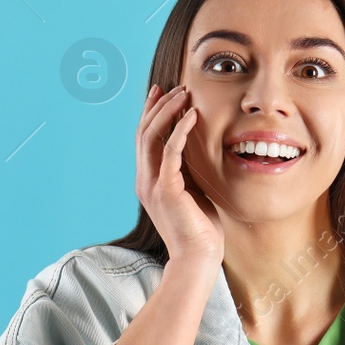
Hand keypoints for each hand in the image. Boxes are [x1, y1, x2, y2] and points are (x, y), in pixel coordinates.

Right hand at [135, 83, 222, 263]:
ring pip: (151, 136)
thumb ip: (189, 170)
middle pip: (143, 132)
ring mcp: (152, 185)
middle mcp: (144, 180)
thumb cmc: (201, 228)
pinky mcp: (166, 190)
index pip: (144, 138)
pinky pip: (170, 151)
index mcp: (148, 181)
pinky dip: (180, 130)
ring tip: (184, 94)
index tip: (162, 91)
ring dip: (168, 111)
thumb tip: (198, 146)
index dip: (151, 112)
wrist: (198, 258)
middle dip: (158, 105)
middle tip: (176, 86)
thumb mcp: (193, 191)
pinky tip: (192, 116)